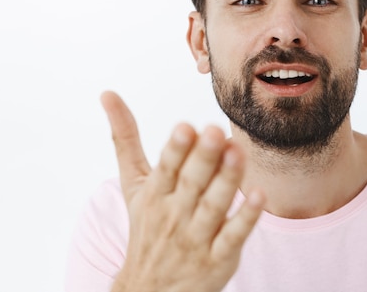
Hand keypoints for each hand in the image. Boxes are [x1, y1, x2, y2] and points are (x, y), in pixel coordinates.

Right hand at [100, 91, 264, 291]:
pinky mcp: (218, 258)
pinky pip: (233, 236)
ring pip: (213, 206)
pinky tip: (259, 197)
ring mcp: (197, 237)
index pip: (166, 168)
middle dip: (203, 157)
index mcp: (156, 194)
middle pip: (191, 183)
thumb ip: (125, 139)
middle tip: (215, 131)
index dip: (176, 149)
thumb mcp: (133, 184)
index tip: (186, 126)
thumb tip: (107, 94)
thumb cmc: (148, 224)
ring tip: (237, 153)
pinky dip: (245, 218)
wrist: (150, 291)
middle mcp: (175, 214)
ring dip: (226, 180)